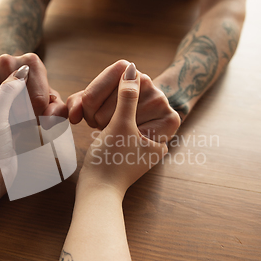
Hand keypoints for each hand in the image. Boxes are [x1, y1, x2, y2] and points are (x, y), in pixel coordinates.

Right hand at [0, 53, 67, 117]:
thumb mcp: (49, 107)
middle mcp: (6, 59)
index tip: (35, 118)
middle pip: (17, 104)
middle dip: (21, 120)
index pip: (38, 102)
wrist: (3, 101)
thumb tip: (48, 119)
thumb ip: (57, 113)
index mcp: (31, 61)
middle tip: (19, 120)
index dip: (37, 118)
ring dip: (2, 120)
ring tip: (5, 116)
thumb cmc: (32, 104)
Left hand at [67, 60, 179, 142]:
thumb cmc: (113, 114)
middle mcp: (145, 78)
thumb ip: (76, 105)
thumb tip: (74, 115)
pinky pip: (138, 136)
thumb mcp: (92, 105)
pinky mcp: (170, 119)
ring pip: (120, 128)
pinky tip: (135, 138)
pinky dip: (133, 142)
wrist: (144, 128)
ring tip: (124, 130)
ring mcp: (159, 98)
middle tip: (111, 124)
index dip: (87, 114)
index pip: (89, 99)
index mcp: (123, 68)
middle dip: (101, 125)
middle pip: (102, 115)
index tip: (93, 116)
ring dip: (117, 135)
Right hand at [79, 63, 172, 195]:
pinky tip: (97, 126)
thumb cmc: (110, 162)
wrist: (96, 191)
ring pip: (125, 107)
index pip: (152, 94)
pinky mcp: (126, 139)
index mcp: (164, 129)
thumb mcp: (120, 125)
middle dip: (114, 107)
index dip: (130, 97)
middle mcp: (156, 132)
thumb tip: (133, 68)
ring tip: (98, 128)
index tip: (116, 115)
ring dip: (106, 111)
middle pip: (138, 100)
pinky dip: (106, 118)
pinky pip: (117, 117)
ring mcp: (140, 136)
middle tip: (103, 126)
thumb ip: (128, 96)